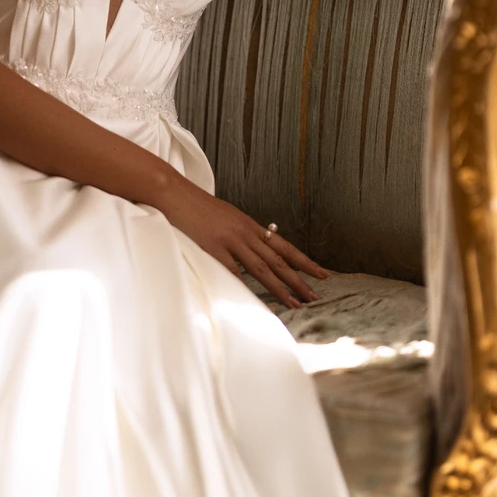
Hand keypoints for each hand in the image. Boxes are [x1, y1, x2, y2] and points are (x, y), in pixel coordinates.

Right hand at [159, 176, 329, 306]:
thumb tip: (254, 247)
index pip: (284, 246)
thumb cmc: (197, 206)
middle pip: (278, 260)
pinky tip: (256, 300)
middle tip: (316, 296)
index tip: (322, 274)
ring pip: (262, 268)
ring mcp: (230, 240)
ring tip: (296, 303)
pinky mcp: (213, 248)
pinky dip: (246, 286)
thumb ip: (241, 233)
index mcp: (250, 225)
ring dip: (281, 288)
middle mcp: (245, 233)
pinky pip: (233, 271)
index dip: (304, 261)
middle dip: (299, 280)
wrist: (174, 193)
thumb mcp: (226, 216)